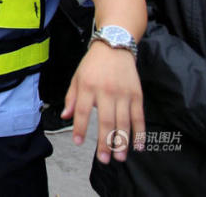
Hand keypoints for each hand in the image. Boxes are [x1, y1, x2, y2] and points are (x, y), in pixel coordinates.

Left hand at [62, 41, 144, 163]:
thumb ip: (71, 98)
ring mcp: (123, 93)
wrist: (115, 46)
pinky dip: (140, 132)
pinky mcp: (137, 94)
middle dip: (105, 142)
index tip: (78, 142)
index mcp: (87, 86)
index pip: (82, 111)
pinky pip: (139, 116)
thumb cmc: (93, 64)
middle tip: (104, 159)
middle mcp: (105, 91)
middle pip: (105, 120)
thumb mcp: (77, 77)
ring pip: (124, 121)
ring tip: (120, 157)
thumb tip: (65, 117)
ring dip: (122, 141)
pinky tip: (138, 145)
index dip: (80, 128)